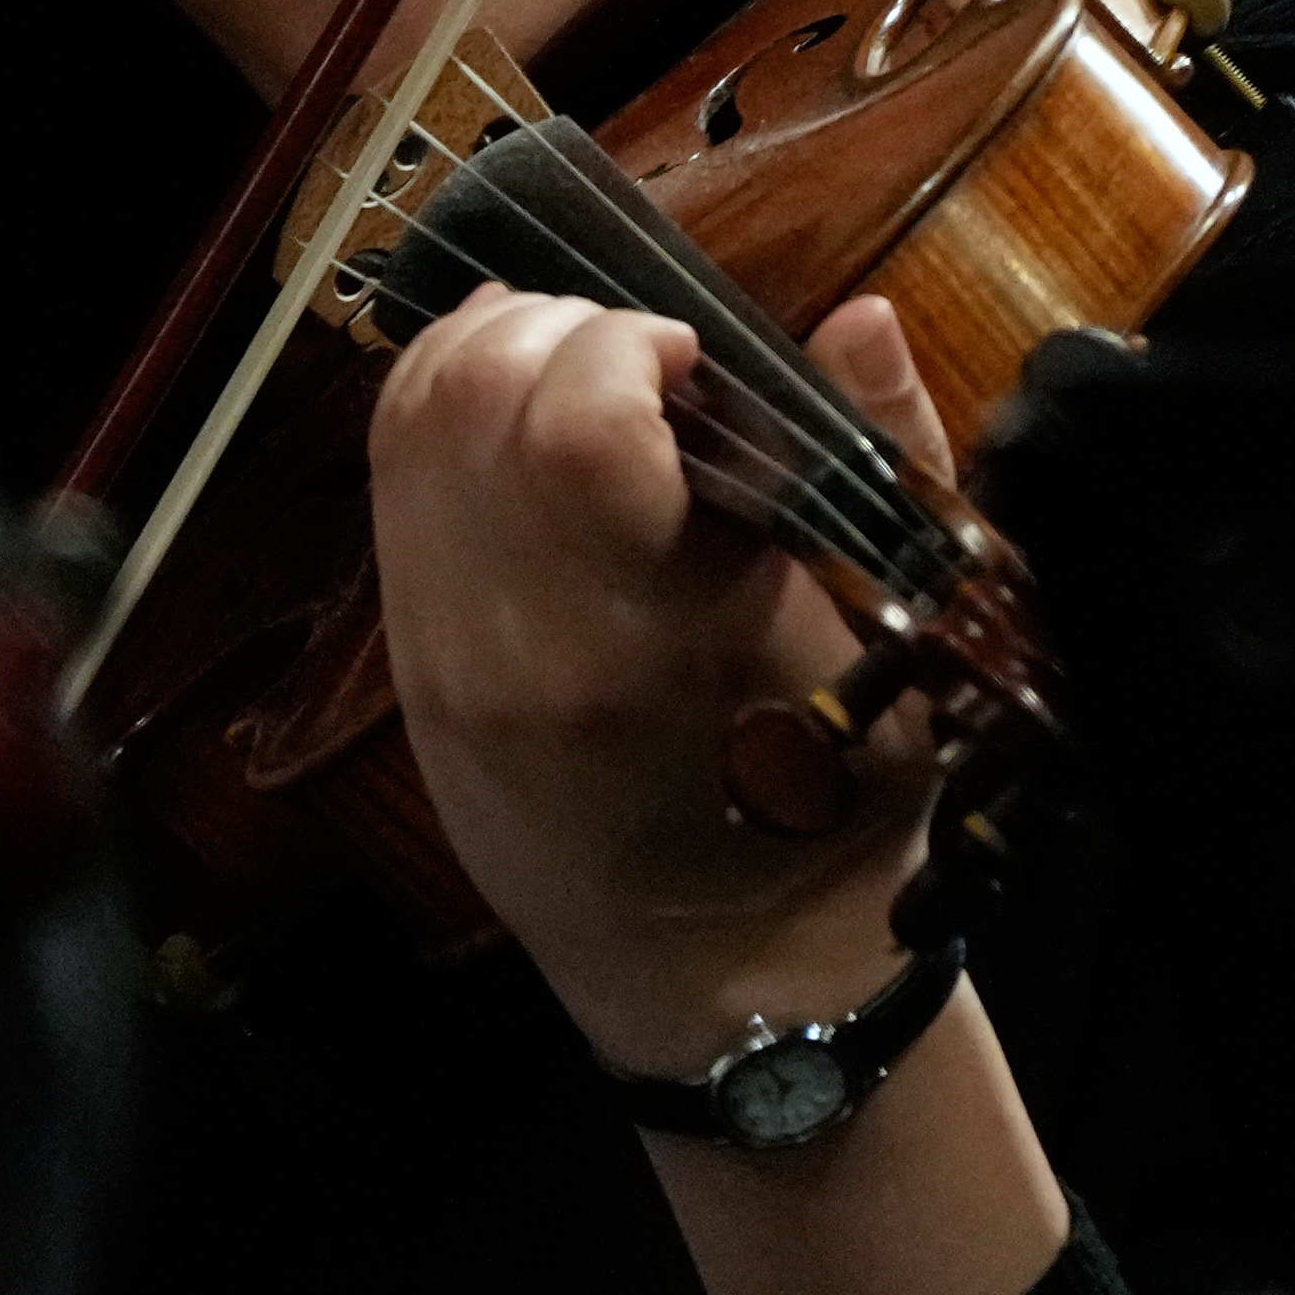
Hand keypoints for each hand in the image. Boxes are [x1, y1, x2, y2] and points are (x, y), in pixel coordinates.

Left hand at [369, 281, 957, 1083]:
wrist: (726, 978)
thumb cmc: (832, 812)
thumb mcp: (902, 647)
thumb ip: (883, 461)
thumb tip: (858, 316)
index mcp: (644, 642)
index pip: (574, 421)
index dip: (634, 345)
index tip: (699, 367)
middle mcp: (508, 642)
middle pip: (467, 396)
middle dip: (561, 326)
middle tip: (644, 365)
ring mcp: (436, 654)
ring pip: (404, 425)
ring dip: (489, 352)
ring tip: (583, 371)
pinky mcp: (405, 664)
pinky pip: (393, 487)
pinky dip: (447, 415)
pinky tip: (528, 422)